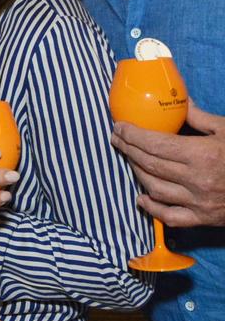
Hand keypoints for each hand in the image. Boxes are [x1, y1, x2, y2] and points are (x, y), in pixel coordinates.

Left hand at [112, 100, 224, 226]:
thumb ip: (199, 117)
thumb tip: (178, 101)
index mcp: (202, 154)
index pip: (155, 144)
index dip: (132, 135)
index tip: (119, 127)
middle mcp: (198, 180)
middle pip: (150, 164)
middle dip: (128, 149)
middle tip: (118, 139)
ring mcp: (200, 202)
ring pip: (155, 188)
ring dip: (137, 172)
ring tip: (129, 159)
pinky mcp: (204, 218)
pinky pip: (171, 217)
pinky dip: (152, 208)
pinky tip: (142, 198)